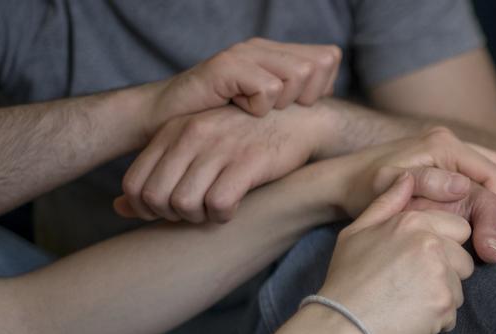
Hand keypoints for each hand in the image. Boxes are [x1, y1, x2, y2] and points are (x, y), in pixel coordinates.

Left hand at [116, 104, 334, 222]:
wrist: (296, 121)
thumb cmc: (242, 138)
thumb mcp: (193, 146)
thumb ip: (156, 173)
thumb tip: (119, 208)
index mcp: (172, 130)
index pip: (134, 183)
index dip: (145, 210)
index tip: (168, 213)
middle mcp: (191, 135)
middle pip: (156, 198)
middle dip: (172, 216)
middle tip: (194, 213)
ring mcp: (219, 147)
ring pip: (184, 204)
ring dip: (198, 218)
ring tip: (214, 210)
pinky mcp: (248, 162)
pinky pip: (218, 205)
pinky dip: (222, 216)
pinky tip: (234, 208)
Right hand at [144, 38, 340, 134]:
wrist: (167, 123)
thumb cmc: (221, 122)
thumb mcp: (267, 110)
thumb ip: (296, 97)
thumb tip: (327, 93)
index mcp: (276, 54)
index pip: (328, 57)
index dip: (323, 87)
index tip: (298, 106)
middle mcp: (263, 48)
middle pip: (316, 65)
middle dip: (305, 97)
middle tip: (275, 112)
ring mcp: (244, 53)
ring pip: (296, 74)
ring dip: (281, 103)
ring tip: (255, 110)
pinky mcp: (226, 66)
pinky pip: (267, 88)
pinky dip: (257, 108)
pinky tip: (237, 108)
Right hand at [317, 173, 473, 333]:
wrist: (340, 324)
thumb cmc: (346, 278)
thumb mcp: (357, 232)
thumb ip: (387, 203)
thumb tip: (407, 177)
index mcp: (414, 221)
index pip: (459, 228)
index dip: (444, 246)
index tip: (420, 263)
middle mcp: (432, 243)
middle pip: (464, 259)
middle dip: (447, 273)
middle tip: (412, 286)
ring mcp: (440, 274)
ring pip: (460, 287)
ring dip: (441, 297)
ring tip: (408, 302)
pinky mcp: (444, 304)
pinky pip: (453, 313)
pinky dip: (435, 321)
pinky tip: (409, 318)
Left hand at [329, 127, 495, 263]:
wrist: (340, 181)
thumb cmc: (362, 186)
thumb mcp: (390, 185)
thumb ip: (426, 183)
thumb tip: (464, 187)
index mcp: (444, 145)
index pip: (490, 175)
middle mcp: (451, 146)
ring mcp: (449, 158)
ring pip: (490, 182)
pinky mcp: (443, 172)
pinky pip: (476, 187)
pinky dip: (488, 208)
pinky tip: (494, 230)